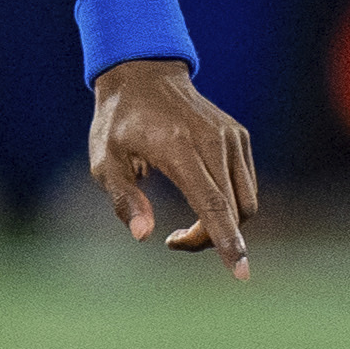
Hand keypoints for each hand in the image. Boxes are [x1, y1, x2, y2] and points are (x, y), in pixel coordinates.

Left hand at [88, 60, 255, 278]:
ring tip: (187, 225)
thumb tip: (144, 236)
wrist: (143, 74)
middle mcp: (213, 141)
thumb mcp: (104, 162)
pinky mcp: (239, 137)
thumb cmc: (118, 123)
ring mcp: (231, 137)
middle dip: (211, 240)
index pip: (213, 205)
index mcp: (178, 148)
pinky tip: (201, 200)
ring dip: (224, 225)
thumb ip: (123, 199)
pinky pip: (245, 187)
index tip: (241, 274)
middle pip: (233, 212)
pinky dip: (230, 206)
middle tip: (174, 241)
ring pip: (246, 203)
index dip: (227, 243)